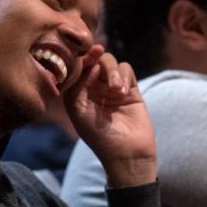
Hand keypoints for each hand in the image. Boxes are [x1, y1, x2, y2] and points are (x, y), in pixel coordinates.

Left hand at [63, 44, 156, 187]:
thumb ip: (76, 84)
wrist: (126, 153)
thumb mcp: (78, 110)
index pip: (78, 67)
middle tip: (99, 62)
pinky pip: (126, 70)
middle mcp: (94, 88)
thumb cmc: (98, 136)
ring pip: (110, 62)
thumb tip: (85, 61)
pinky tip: (122, 92)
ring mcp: (112, 88)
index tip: (88, 53)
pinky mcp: (130, 90)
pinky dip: (123, 76)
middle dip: (97, 61)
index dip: (81, 57)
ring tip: (116, 90)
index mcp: (78, 93)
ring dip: (112, 71)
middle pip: (94, 60)